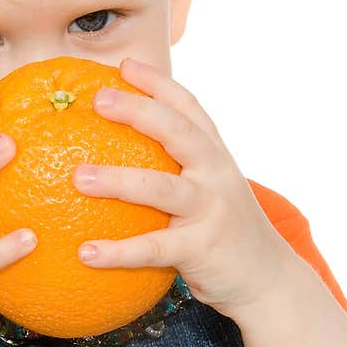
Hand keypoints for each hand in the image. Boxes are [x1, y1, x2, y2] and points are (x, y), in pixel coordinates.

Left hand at [71, 56, 298, 323]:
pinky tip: (85, 253)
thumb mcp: (210, 190)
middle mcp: (216, 175)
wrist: (268, 280)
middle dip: (139, 110)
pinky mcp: (202, 248)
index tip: (124, 65)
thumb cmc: (225, 232)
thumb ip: (177, 170)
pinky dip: (118, 252)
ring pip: (161, 188)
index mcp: (216, 156)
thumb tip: (116, 156)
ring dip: (117, 181)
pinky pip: (154, 248)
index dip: (158, 83)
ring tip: (77, 177)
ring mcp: (211, 210)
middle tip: (97, 99)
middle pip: (178, 133)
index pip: (189, 108)